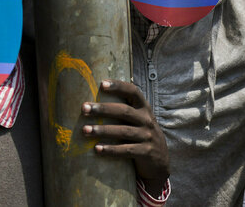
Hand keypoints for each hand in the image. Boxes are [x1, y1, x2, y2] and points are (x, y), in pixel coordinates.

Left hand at [82, 80, 169, 196]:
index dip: (119, 86)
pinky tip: (97, 149)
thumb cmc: (141, 137)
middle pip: (124, 111)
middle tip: (84, 108)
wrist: (160, 161)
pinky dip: (111, 150)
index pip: (133, 92)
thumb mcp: (139, 121)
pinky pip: (127, 150)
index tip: (101, 84)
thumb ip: (125, 112)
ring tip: (85, 130)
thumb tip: (94, 103)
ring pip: (124, 131)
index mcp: (144, 109)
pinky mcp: (146, 152)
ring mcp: (148, 136)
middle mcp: (147, 120)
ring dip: (103, 130)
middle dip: (103, 109)